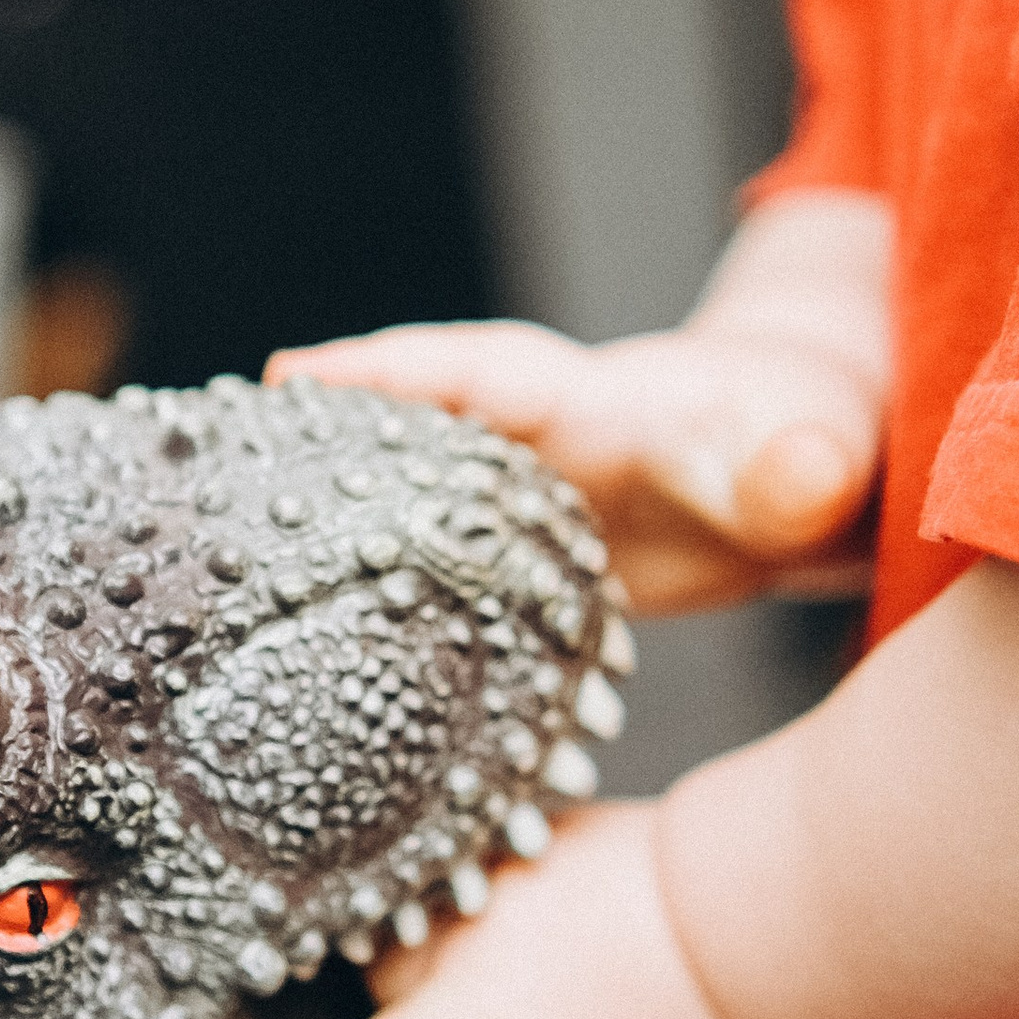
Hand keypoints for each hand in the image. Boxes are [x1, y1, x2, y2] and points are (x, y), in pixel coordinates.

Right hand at [271, 193, 890, 616]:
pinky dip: (382, 598)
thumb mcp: (816, 460)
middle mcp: (536, 447)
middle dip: (313, 436)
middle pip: (407, 429)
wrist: (814, 473)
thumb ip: (802, 472)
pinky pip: (438, 574)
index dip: (387, 368)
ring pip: (408, 501)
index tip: (293, 374)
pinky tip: (312, 649)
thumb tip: (801, 480)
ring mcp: (523, 508)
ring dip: (329, 518)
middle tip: (203, 461)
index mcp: (588, 402)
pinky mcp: (524, 569)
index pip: (476, 370)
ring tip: (217, 554)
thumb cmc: (809, 447)